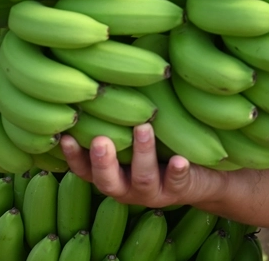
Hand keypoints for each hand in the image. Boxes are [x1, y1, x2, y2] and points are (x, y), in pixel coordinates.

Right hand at [60, 123, 218, 208]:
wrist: (203, 177)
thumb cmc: (160, 149)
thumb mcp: (135, 138)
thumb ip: (119, 122)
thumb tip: (100, 77)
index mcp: (113, 175)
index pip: (85, 170)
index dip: (74, 156)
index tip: (64, 136)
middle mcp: (128, 187)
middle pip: (108, 182)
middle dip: (103, 162)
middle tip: (100, 140)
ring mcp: (153, 192)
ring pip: (143, 178)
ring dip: (142, 153)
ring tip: (144, 128)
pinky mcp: (180, 190)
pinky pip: (177, 183)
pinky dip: (177, 171)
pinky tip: (181, 160)